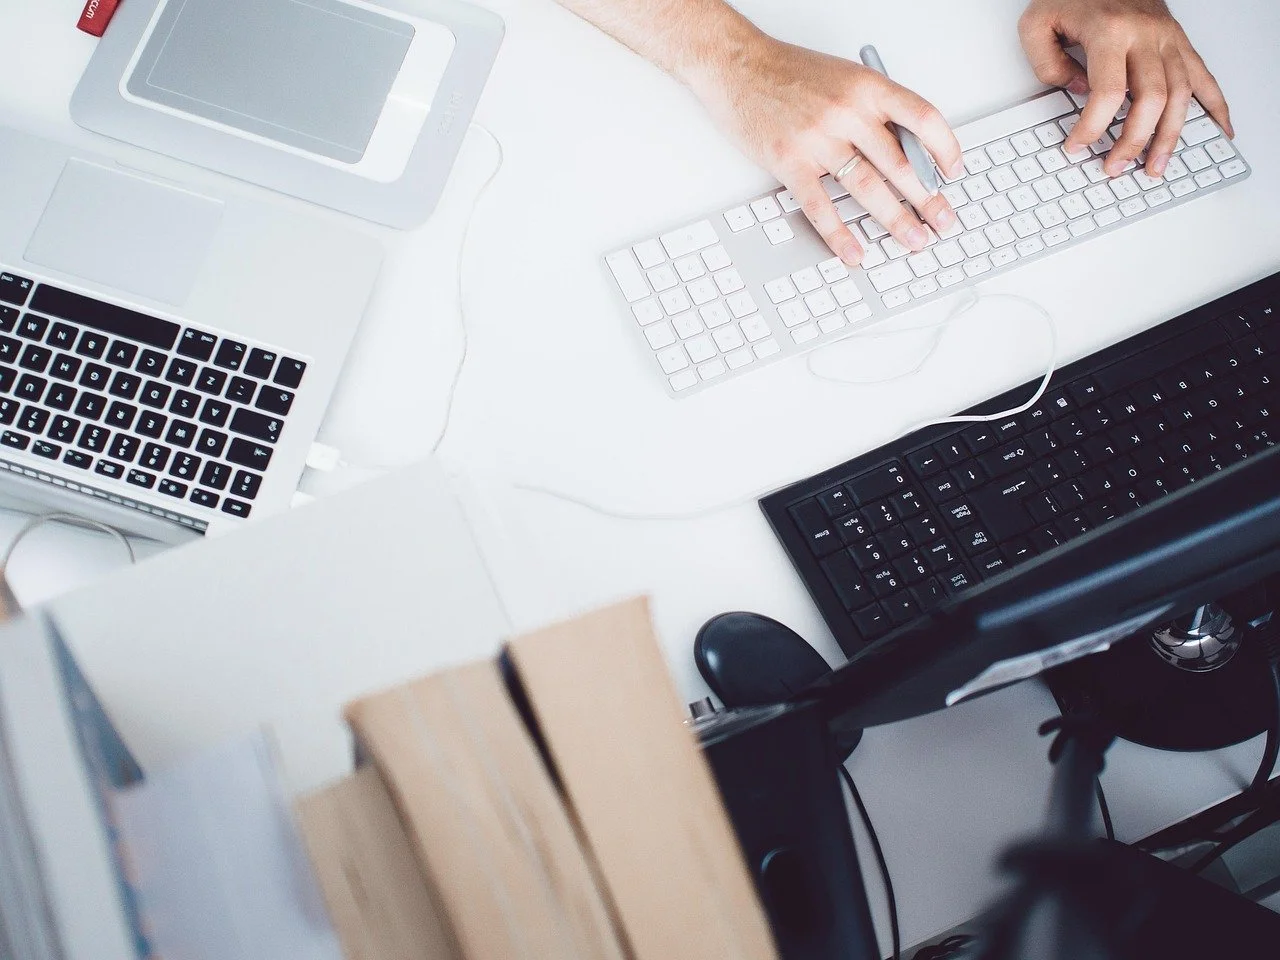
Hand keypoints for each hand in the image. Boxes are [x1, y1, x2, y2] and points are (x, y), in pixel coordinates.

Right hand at [690, 36, 963, 265]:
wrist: (737, 66)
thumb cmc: (788, 72)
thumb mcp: (844, 77)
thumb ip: (874, 111)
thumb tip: (906, 153)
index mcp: (867, 87)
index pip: (923, 118)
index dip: (945, 148)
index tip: (953, 172)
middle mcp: (847, 112)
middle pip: (900, 163)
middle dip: (927, 198)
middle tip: (943, 221)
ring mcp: (817, 139)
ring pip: (868, 187)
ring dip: (896, 220)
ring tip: (914, 239)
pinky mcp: (789, 162)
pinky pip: (821, 206)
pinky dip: (840, 235)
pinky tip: (854, 251)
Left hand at [1018, 0, 1232, 178]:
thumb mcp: (1037, 25)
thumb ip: (1048, 64)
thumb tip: (1079, 93)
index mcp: (1110, 31)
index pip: (1107, 92)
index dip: (1091, 127)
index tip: (1076, 146)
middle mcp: (1146, 34)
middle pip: (1151, 99)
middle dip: (1133, 141)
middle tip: (1115, 167)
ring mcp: (1167, 37)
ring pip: (1180, 94)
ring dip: (1170, 136)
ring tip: (1156, 167)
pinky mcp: (1178, 40)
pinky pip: (1203, 75)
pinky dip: (1216, 105)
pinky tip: (1220, 129)